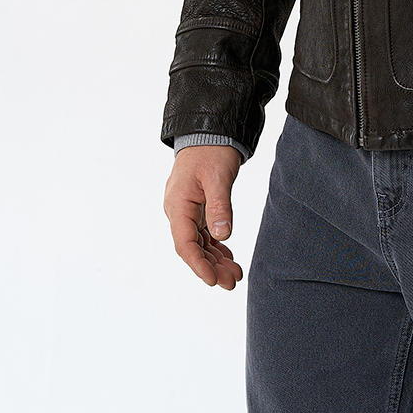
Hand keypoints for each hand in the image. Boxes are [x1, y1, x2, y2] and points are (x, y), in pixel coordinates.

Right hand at [164, 145, 243, 288]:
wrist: (209, 130)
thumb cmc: (211, 150)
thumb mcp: (218, 177)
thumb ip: (220, 207)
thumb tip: (223, 235)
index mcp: (178, 205)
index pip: (185, 244)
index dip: (199, 265)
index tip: (214, 280)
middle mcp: (178, 210)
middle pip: (192, 247)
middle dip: (211, 267)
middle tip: (232, 282)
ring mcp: (186, 209)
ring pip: (198, 242)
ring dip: (215, 259)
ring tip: (235, 274)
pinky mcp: (196, 206)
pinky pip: (203, 232)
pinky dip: (215, 245)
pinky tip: (228, 256)